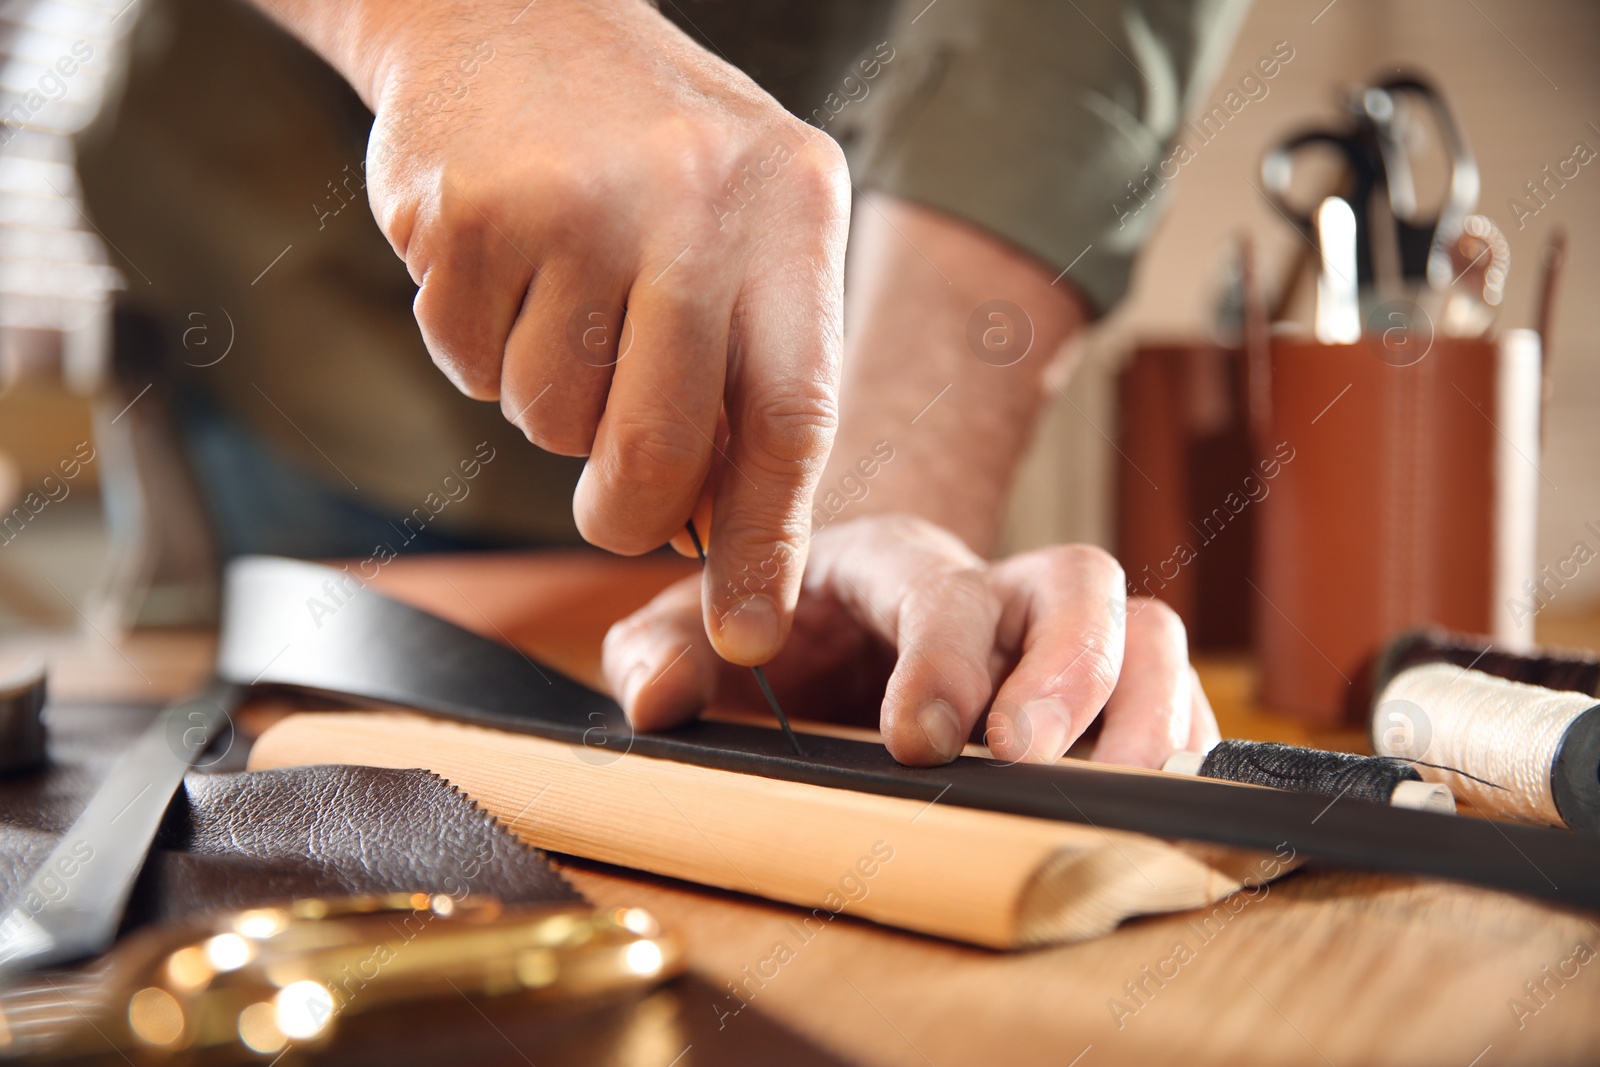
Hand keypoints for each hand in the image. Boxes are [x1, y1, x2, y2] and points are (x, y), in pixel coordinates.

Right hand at [354, 0, 848, 664]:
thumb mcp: (739, 222)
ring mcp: (572, 203)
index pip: (793, 414)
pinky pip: (469, 368)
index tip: (748, 630)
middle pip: (659, 447)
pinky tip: (503, 267)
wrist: (507, 9)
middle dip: (629, 510)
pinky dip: (480, 349)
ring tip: (560, 299)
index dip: (766, 541)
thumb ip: (748, 367)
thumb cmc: (644, 149)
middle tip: (615, 505)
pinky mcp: (465, 215)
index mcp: (790, 204)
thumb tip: (721, 541)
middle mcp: (691, 198)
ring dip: (550, 401)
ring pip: (551, 423)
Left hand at [602, 515, 1219, 766]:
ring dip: (1144, 714)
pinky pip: (1176, 695)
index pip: (941, 588)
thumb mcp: (697, 628)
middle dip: (1067, 672)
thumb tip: (655, 700)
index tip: (918, 742)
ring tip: (1116, 793)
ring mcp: (1059, 635)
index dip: (942, 659)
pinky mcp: (1103, 688)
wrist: (836, 628)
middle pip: (1081, 585)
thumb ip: (662, 648)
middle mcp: (995, 588)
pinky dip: (1177, 743)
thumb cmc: (774, 627)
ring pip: (1147, 635)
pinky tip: (1152, 797)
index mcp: (896, 563)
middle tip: (1029, 758)